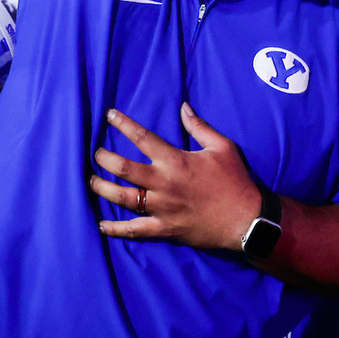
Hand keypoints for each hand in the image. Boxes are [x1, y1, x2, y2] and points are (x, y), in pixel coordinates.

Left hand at [89, 104, 261, 250]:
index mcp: (175, 161)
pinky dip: (116, 229)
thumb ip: (199, 127)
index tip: (110, 116)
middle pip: (123, 169)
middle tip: (96, 154)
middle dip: (104, 159)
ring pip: (123, 198)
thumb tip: (184, 107)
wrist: (246, 220)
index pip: (142, 138)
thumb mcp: (222, 147)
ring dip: (103, 189)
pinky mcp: (164, 229)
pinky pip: (134, 230)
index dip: (123, 124)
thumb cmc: (235, 181)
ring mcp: (162, 208)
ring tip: (92, 182)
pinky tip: (102, 225)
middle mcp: (163, 184)